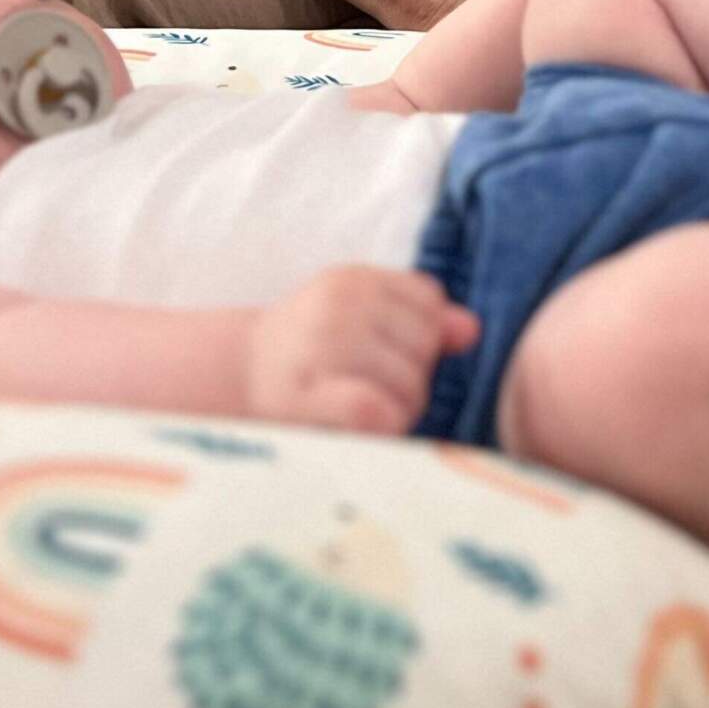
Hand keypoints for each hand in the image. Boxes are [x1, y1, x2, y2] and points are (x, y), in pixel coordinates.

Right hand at [245, 266, 478, 435]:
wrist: (237, 382)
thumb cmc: (311, 353)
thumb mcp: (361, 320)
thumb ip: (420, 320)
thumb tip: (471, 330)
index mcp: (351, 280)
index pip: (428, 303)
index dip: (421, 336)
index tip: (385, 352)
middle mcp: (335, 306)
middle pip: (424, 346)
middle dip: (413, 376)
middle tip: (370, 388)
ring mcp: (318, 349)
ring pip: (410, 385)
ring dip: (399, 410)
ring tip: (361, 409)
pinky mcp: (306, 399)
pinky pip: (379, 411)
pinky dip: (384, 424)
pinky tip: (364, 427)